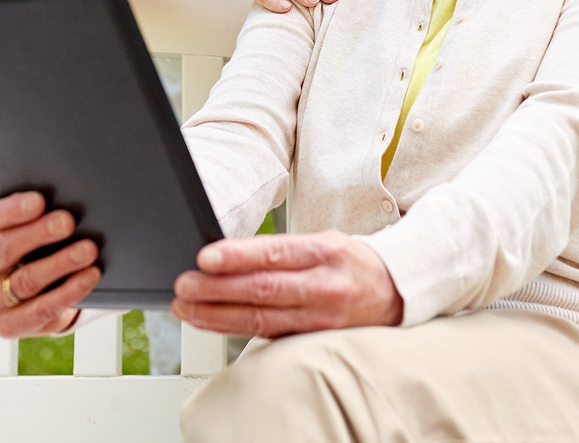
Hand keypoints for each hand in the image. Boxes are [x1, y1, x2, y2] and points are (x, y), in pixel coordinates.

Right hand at [0, 177, 100, 338]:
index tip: (39, 200)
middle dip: (38, 234)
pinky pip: (41, 310)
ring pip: (25, 282)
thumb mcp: (8, 225)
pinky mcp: (10, 327)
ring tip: (88, 249)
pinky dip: (69, 292)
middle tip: (68, 221)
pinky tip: (89, 275)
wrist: (30, 296)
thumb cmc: (21, 250)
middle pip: (3, 251)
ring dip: (60, 263)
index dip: (12, 211)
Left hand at [170, 231, 402, 336]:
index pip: (275, 254)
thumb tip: (226, 254)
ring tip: (187, 308)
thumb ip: (281, 249)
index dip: (237, 256)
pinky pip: (268, 333)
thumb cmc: (348, 262)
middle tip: (184, 286)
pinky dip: (234, 328)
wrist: (394, 293)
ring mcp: (320, 317)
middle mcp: (323, 287)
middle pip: (263, 289)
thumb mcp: (323, 241)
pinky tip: (211, 321)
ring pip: (261, 319)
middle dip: (217, 289)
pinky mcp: (314, 338)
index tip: (205, 257)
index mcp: (324, 252)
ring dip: (218, 315)